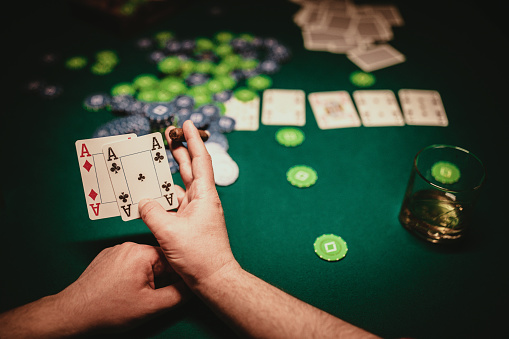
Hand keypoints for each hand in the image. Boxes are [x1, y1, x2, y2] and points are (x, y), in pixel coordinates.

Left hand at [57, 242, 187, 331]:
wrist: (74, 313)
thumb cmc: (108, 309)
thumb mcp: (152, 306)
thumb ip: (179, 294)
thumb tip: (192, 286)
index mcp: (142, 253)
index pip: (173, 259)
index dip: (177, 277)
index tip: (176, 289)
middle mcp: (128, 246)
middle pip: (158, 260)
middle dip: (159, 278)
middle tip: (151, 297)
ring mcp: (116, 250)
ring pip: (143, 263)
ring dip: (145, 277)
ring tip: (134, 295)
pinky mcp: (106, 257)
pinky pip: (128, 263)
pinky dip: (130, 276)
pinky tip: (123, 291)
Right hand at [139, 121, 238, 286]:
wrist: (214, 279)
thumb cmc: (199, 255)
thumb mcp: (169, 231)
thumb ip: (152, 212)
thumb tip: (144, 202)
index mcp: (204, 195)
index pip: (200, 159)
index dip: (193, 139)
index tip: (187, 123)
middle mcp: (202, 200)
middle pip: (192, 168)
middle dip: (181, 150)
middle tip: (169, 135)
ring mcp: (197, 211)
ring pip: (181, 185)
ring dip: (170, 172)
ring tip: (157, 159)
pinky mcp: (190, 223)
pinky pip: (175, 202)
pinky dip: (164, 195)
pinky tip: (152, 193)